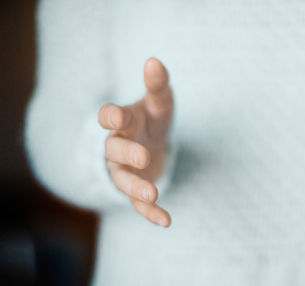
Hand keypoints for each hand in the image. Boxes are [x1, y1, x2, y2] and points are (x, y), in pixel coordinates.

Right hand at [98, 58, 172, 226]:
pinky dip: (151, 213)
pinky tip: (167, 221)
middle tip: (142, 156)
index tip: (117, 117)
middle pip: (116, 151)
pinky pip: (139, 205)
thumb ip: (157, 85)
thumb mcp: (158, 102)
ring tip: (153, 195)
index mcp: (123, 123)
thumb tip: (154, 61)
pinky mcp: (137, 190)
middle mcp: (118, 147)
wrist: (148, 144)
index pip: (110, 118)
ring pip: (124, 180)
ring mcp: (126, 171)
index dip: (112, 117)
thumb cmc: (152, 120)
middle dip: (127, 154)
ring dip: (136, 188)